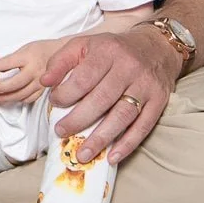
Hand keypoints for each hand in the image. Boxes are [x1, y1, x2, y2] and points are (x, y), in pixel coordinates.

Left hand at [0, 38, 65, 106]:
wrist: (61, 54)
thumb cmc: (40, 50)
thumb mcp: (25, 48)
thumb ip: (11, 59)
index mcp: (28, 57)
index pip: (8, 63)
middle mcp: (35, 70)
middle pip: (14, 83)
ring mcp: (41, 81)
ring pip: (20, 94)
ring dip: (5, 98)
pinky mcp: (44, 90)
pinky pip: (29, 98)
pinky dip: (18, 100)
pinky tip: (10, 99)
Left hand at [41, 27, 180, 164]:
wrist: (156, 47)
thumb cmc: (112, 50)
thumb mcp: (84, 45)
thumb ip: (61, 61)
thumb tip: (44, 82)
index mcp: (107, 51)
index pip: (84, 77)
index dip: (66, 93)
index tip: (54, 103)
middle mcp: (128, 68)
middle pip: (102, 99)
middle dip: (79, 119)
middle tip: (61, 132)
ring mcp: (145, 86)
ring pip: (122, 115)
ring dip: (101, 138)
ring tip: (83, 154)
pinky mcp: (159, 101)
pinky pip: (143, 126)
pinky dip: (128, 144)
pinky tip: (112, 157)